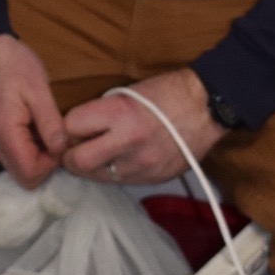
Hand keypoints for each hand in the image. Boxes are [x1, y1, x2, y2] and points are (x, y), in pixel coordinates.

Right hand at [0, 34, 68, 186]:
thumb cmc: (13, 65)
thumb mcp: (39, 90)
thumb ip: (51, 124)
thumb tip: (63, 150)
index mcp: (5, 134)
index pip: (30, 174)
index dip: (51, 165)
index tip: (61, 142)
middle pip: (23, 176)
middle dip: (45, 164)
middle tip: (57, 137)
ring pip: (18, 167)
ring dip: (38, 156)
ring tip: (48, 129)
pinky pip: (13, 154)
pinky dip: (29, 149)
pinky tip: (37, 127)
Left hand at [61, 67, 222, 186]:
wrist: (206, 107)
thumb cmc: (166, 93)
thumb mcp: (127, 92)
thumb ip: (101, 112)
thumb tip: (76, 129)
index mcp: (119, 113)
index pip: (71, 126)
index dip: (67, 127)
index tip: (72, 127)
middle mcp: (128, 141)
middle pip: (78, 161)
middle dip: (71, 156)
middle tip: (74, 150)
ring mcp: (141, 163)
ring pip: (97, 177)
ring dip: (91, 168)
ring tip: (97, 156)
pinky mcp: (152, 178)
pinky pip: (121, 182)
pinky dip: (114, 173)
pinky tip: (120, 161)